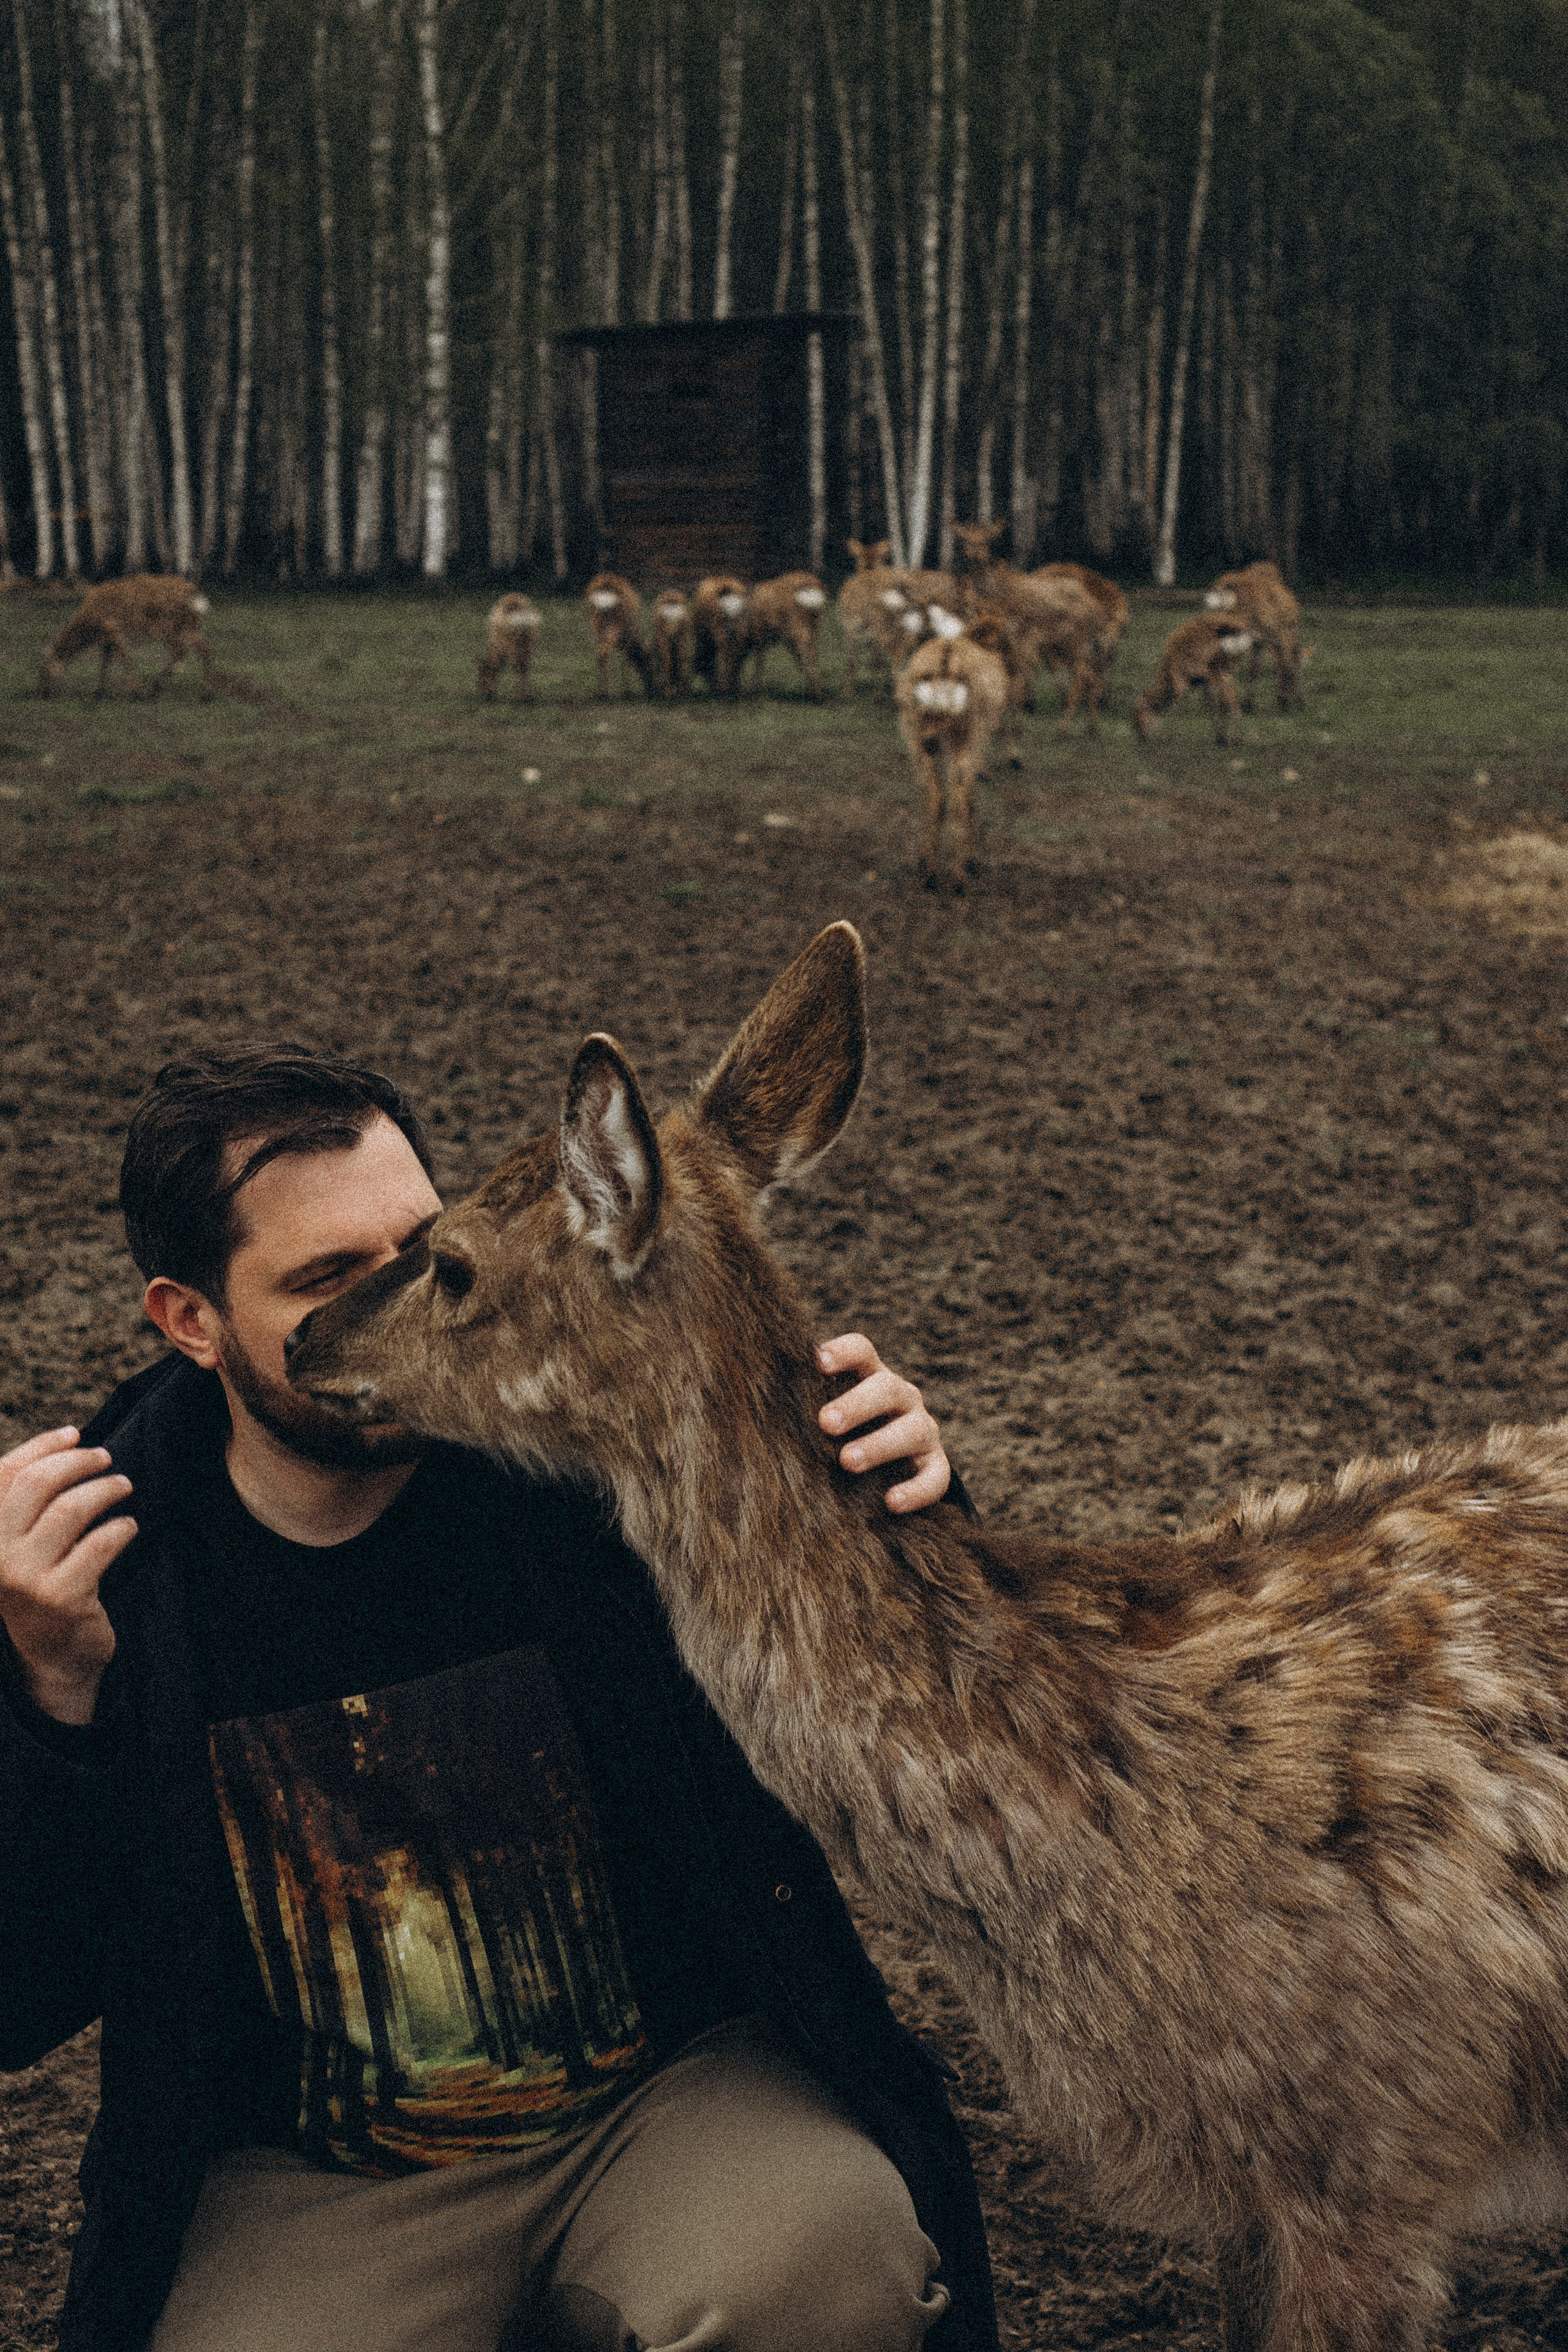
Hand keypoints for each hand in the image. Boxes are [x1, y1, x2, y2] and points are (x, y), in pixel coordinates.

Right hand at [0, 1428, 132, 1724]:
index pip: (4, 1474)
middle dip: (78, 1462)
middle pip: (37, 1484)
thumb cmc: (42, 1589)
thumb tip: (69, 1439)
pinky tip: (130, 1527)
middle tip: (107, 1458)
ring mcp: (26, 1579)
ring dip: (105, 1489)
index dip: (42, 1446)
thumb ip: (30, 1501)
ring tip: (124, 1486)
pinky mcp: (62, 1597)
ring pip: (71, 1509)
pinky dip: (121, 1528)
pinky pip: (99, 1544)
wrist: (53, 1660)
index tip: (76, 1433)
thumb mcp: (22, 1546)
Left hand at [816, 1333, 950, 1514]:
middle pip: (886, 1389)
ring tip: (847, 1462)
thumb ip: (798, 1404)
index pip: (862, 1351)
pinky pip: (935, 1477)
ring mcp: (922, 1430)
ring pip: (914, 1430)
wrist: (888, 1466)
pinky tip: (891, 1503)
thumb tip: (733, 1405)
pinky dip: (916, 1490)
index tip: (817, 1362)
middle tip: (825, 1422)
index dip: (842, 1353)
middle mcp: (900, 1397)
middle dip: (857, 1404)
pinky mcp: (935, 1466)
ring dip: (880, 1445)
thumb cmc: (837, 1433)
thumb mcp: (823, 1414)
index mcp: (868, 1376)